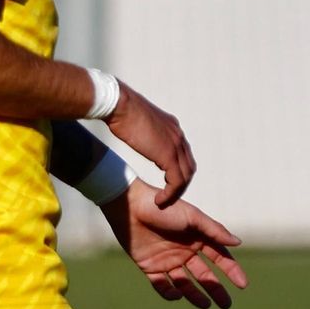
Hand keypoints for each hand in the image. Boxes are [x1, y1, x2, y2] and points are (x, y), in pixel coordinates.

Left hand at [99, 179, 247, 308]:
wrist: (133, 208)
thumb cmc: (166, 208)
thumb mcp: (194, 218)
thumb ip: (214, 231)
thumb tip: (238, 242)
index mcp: (199, 238)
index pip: (219, 258)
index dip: (231, 271)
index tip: (242, 284)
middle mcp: (186, 251)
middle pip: (204, 274)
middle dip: (215, 289)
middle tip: (226, 304)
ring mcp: (168, 261)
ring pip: (185, 283)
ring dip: (195, 295)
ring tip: (205, 306)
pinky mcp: (150, 268)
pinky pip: (162, 285)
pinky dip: (169, 292)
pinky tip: (177, 296)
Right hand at [106, 82, 196, 205]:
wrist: (120, 105)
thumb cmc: (121, 111)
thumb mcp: (138, 121)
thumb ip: (144, 130)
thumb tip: (135, 131)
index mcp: (172, 127)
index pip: (184, 154)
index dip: (177, 171)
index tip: (166, 183)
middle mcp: (178, 135)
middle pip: (189, 166)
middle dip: (180, 184)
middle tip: (167, 197)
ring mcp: (176, 145)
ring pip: (186, 176)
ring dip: (176, 193)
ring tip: (162, 202)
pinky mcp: (168, 154)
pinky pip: (177, 181)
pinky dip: (171, 194)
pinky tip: (159, 201)